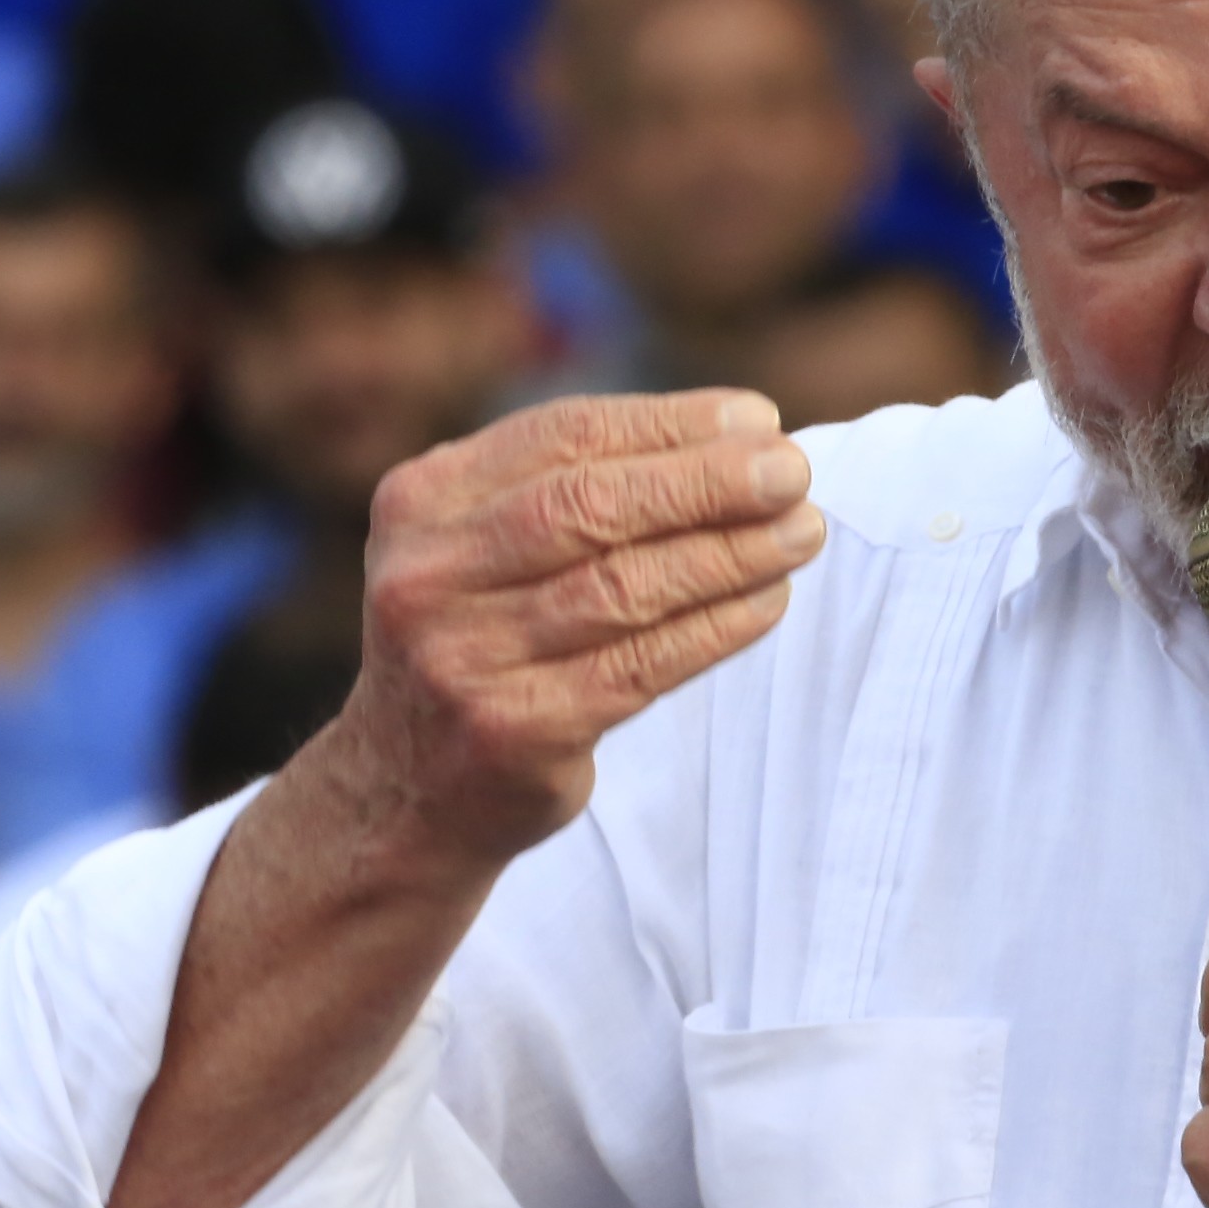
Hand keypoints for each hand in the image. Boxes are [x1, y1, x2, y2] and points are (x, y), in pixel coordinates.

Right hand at [321, 390, 823, 876]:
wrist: (407, 788)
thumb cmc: (480, 638)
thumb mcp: (483, 544)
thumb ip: (572, 486)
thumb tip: (739, 435)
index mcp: (420, 500)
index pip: (561, 436)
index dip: (669, 423)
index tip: (757, 419)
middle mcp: (426, 575)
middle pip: (589, 507)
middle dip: (706, 482)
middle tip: (793, 472)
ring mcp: (462, 658)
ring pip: (623, 587)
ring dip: (729, 554)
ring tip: (801, 534)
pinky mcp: (512, 732)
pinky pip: (639, 666)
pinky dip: (715, 628)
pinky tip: (767, 602)